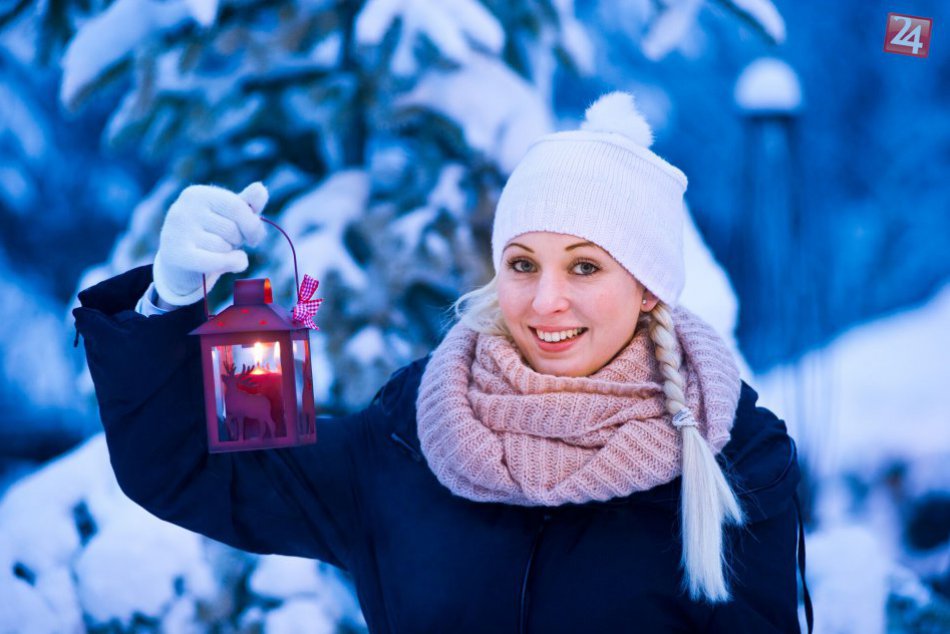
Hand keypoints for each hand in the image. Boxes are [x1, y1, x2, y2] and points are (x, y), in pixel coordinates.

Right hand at [153, 182, 268, 305]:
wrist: (181, 266)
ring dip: (229, 254)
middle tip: (227, 244)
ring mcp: (178, 232)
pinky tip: (236, 264)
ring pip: (224, 247)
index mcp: (197, 194)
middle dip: (238, 241)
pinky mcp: (177, 255)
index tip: (254, 238)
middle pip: (232, 229)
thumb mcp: (230, 218)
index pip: (237, 207)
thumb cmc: (210, 236)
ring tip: (216, 253)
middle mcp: (183, 209)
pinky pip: (218, 261)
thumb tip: (260, 189)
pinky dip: (233, 264)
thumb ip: (247, 204)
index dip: (253, 226)